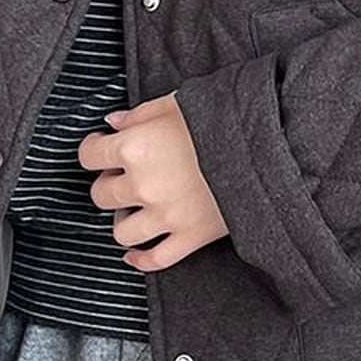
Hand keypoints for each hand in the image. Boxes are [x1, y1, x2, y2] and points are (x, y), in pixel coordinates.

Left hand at [79, 91, 227, 271]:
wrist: (272, 146)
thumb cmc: (226, 118)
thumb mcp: (180, 101)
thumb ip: (142, 113)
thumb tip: (114, 122)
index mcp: (135, 147)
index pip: (89, 156)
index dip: (93, 149)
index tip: (101, 147)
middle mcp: (143, 185)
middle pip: (101, 195)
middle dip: (109, 184)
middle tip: (124, 175)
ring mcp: (166, 215)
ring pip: (121, 232)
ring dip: (125, 219)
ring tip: (137, 207)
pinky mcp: (191, 236)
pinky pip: (155, 259)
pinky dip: (141, 258)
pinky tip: (137, 251)